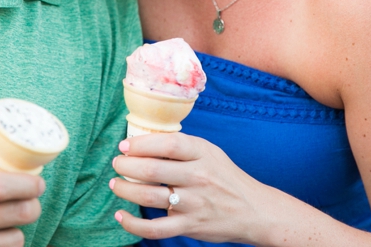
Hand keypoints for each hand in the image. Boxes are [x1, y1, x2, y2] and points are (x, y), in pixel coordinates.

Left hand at [109, 133, 268, 243]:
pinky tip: (121, 216)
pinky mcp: (190, 226)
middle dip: (126, 167)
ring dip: (125, 190)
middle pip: (152, 171)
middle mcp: (198, 177)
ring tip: (116, 184)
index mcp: (203, 154)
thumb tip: (144, 140)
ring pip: (149, 198)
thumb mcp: (210, 153)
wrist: (254, 211)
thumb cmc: (226, 178)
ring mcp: (194, 203)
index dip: (142, 144)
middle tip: (117, 164)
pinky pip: (155, 229)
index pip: (168, 144)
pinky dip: (133, 224)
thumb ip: (182, 147)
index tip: (125, 146)